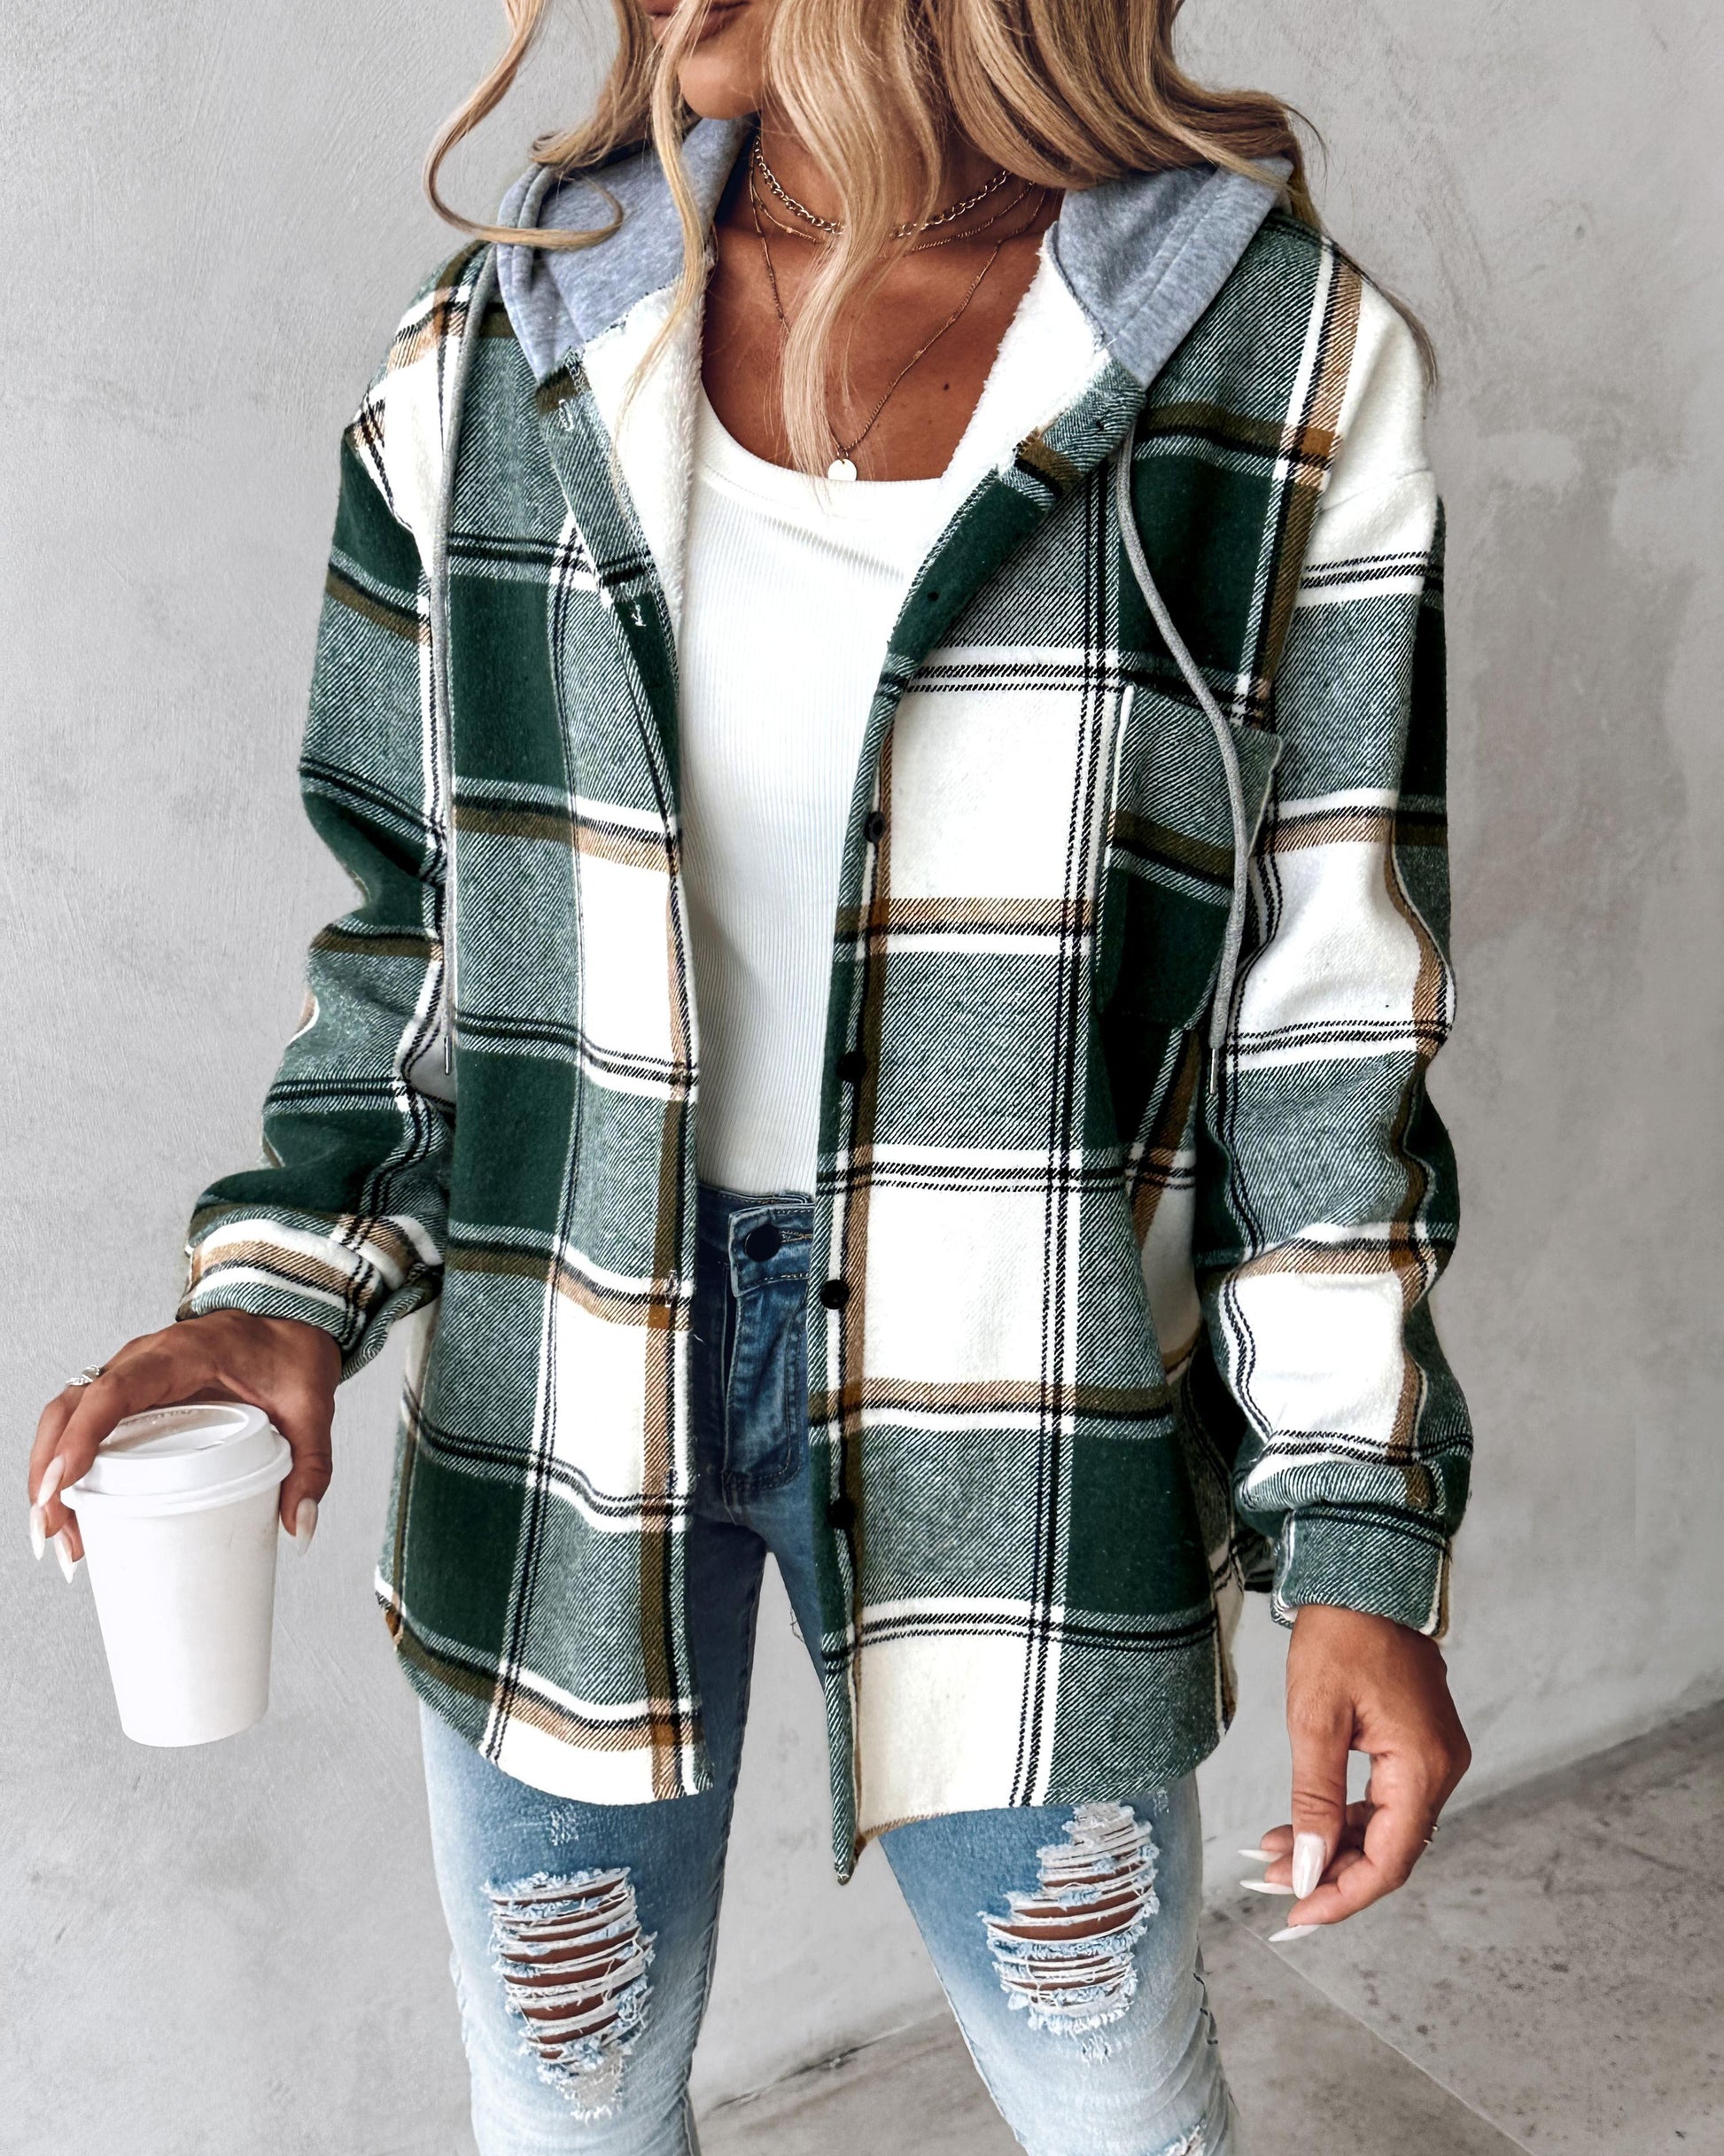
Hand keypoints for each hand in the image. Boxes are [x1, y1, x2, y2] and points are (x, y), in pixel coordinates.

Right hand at [28, 1313, 342, 1566]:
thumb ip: (312, 1465)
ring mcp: (132, 1376)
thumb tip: (299, 1526)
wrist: (290, 1321)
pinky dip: (67, 1464)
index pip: (114, 1391)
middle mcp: (143, 1360)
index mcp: (181, 1354)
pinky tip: (73, 1513)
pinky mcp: (133, 1395)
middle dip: (50, 1471)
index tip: (63, 1484)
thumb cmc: (292, 1355)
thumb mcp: (312, 1407)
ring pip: (67, 1417)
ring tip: (62, 1538)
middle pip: (71, 1409)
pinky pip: (84, 1423)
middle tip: (55, 1534)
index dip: (81, 1436)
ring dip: (50, 1475)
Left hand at [1252, 1603, 1470, 1932]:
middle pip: (1387, 1849)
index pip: (1390, 1861)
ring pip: (1381, 1826)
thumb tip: (1307, 1869)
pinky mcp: (1415, 1743)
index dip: (1343, 1896)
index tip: (1296, 1914)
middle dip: (1328, 1871)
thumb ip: (1313, 1800)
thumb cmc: (1340, 1635)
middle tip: (1270, 1882)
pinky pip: (1381, 1798)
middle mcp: (1439, 1768)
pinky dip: (1339, 1815)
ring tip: (1271, 1855)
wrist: (1363, 1574)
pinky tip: (1297, 1824)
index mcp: (1423, 1767)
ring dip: (1328, 1844)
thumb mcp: (1315, 1720)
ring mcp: (1431, 1756)